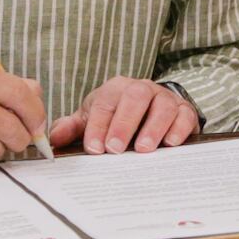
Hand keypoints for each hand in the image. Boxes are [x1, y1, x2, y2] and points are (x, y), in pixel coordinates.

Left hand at [52, 78, 198, 153]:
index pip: (105, 103)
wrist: (151, 107)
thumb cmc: (117, 115)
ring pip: (163, 105)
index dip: (98, 125)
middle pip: (135, 98)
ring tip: (143, 149)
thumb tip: (53, 139)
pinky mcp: (184, 110)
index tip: (94, 148)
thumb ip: (73, 127)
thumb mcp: (93, 118)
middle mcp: (142, 89)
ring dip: (153, 127)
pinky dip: (179, 129)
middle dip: (124, 123)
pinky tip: (170, 144)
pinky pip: (185, 115)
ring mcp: (165, 98)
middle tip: (115, 148)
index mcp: (116, 89)